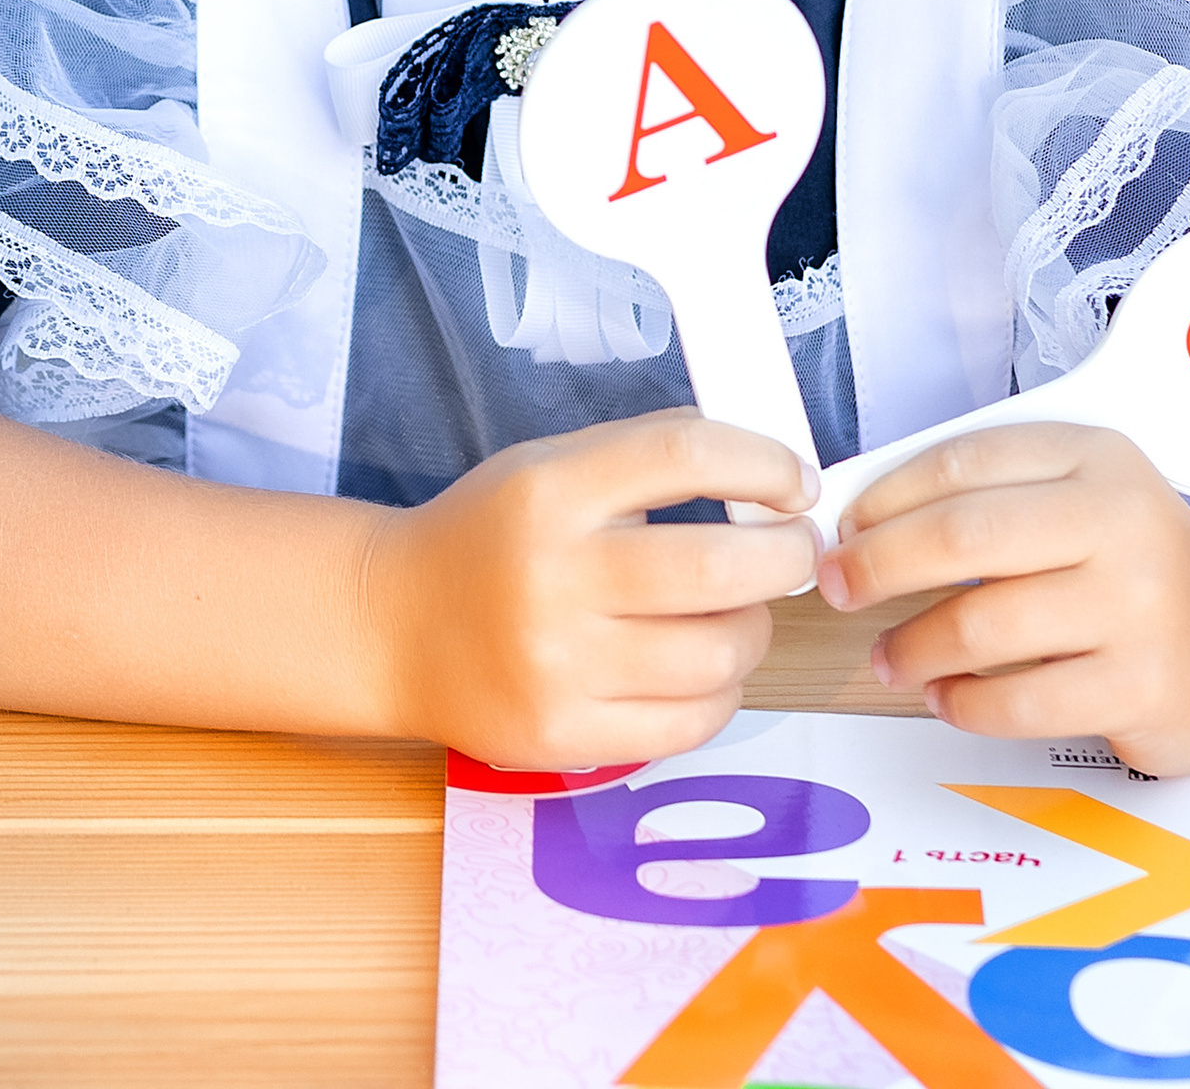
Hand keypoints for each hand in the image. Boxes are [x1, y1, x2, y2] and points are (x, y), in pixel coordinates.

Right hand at [364, 411, 821, 768]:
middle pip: (717, 567)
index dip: (761, 462)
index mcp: (552, 490)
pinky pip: (688, 724)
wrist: (393, 625)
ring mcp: (557, 665)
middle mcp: (553, 576)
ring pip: (716, 654)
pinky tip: (704, 667)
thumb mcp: (551, 467)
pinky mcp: (562, 736)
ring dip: (753, 629)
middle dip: (784, 557)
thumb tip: (764, 471)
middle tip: (792, 551)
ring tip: (737, 613)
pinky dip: (720, 693)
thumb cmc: (490, 538)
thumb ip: (646, 458)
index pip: (683, 455)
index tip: (795, 481)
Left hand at [816, 424, 1189, 775]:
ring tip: (888, 654)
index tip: (843, 526)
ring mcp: (1139, 608)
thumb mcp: (1075, 494)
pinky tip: (944, 695)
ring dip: (912, 644)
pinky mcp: (1145, 688)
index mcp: (1094, 457)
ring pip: (984, 625)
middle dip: (879, 564)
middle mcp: (1122, 522)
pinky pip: (1020, 701)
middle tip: (837, 587)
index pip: (963, 462)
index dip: (885, 496)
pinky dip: (962, 702)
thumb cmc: (1132, 564)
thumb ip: (984, 495)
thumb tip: (860, 520)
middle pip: (964, 536)